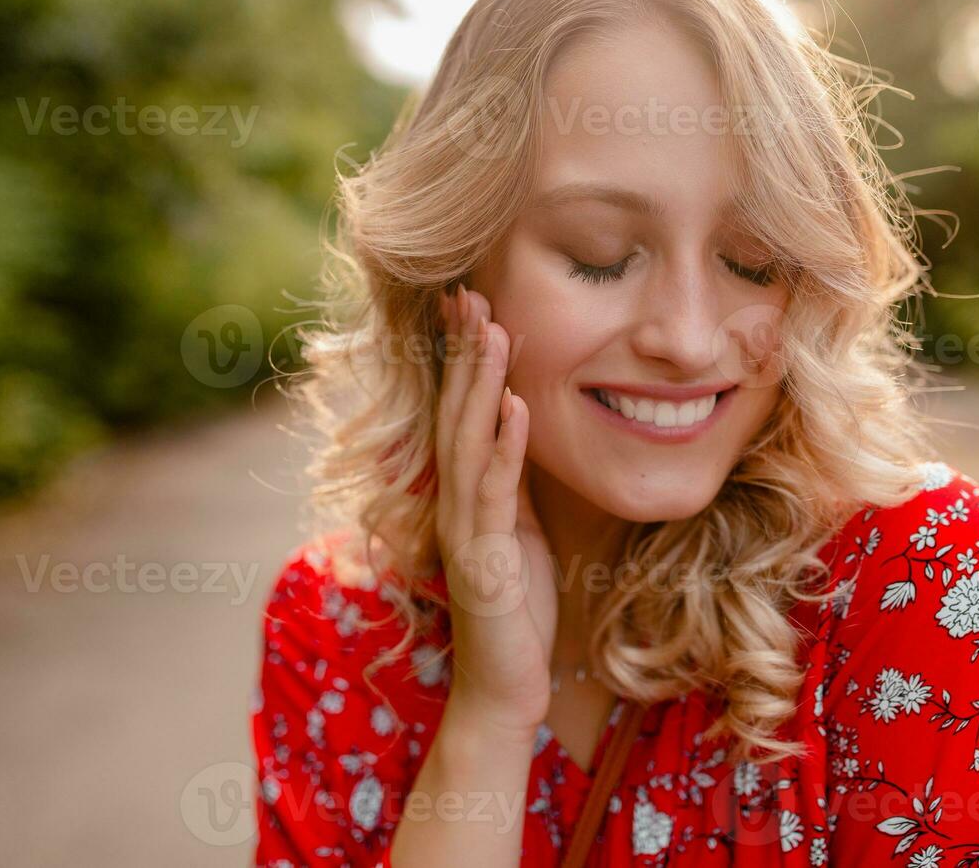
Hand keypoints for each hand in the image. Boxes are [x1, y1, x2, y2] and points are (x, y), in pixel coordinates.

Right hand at [433, 285, 557, 735]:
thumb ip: (513, 481)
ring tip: (493, 329)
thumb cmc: (517, 609)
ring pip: (467, 441)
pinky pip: (493, 492)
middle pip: (455, 412)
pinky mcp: (484, 559)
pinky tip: (514, 406)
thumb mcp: (520, 530)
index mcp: (466, 492)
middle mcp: (455, 501)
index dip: (464, 358)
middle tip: (470, 291)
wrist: (506, 686)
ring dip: (480, 383)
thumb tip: (523, 427)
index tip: (473, 301)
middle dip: (463, 352)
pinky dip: (504, 446)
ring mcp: (464, 528)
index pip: (461, 412)